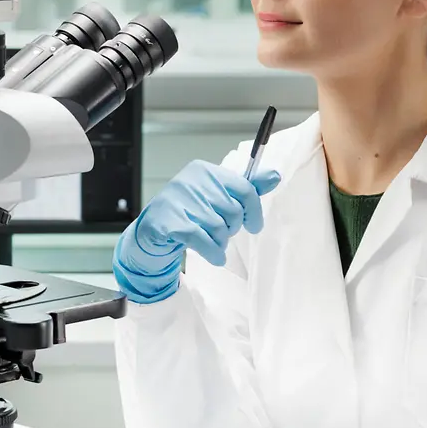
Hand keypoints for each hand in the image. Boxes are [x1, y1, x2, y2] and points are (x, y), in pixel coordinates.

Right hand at [114, 160, 282, 303]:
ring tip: (213, 244)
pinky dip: (213, 253)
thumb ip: (246, 188)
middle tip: (222, 234)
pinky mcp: (168, 222)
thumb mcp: (217, 197)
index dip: (254, 211)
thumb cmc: (188, 214)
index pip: (244, 188)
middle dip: (232, 229)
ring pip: (218, 228)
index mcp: (205, 171)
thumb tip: (274, 176)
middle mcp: (190, 181)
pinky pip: (202, 240)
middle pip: (232, 211)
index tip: (254, 225)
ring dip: (221, 243)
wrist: (152, 233)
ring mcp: (177, 201)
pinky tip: (214, 256)